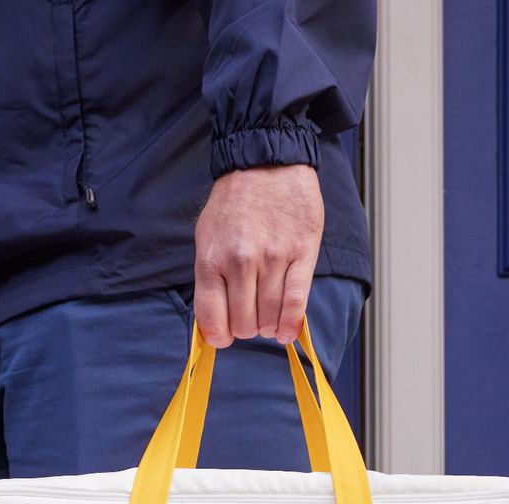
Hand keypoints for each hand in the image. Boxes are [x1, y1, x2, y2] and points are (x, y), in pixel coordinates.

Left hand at [192, 165, 322, 347]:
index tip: (224, 337)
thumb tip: (213, 319)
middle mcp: (241, 262)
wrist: (266, 162)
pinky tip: (287, 332)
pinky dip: (291, 323)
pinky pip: (296, 300)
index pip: (212, 318)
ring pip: (269, 316)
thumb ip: (209, 277)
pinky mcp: (302, 252)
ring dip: (267, 327)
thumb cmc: (234, 201)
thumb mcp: (206, 236)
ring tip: (268, 321)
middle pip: (243, 323)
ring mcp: (273, 258)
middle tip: (250, 320)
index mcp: (212, 260)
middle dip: (245, 329)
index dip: (219, 336)